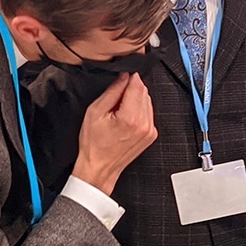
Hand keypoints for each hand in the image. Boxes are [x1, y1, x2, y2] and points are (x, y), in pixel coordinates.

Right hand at [71, 73, 157, 194]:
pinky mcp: (151, 135)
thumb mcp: (95, 112)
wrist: (100, 168)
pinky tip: (125, 119)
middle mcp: (144, 124)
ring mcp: (150, 131)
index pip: (137, 85)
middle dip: (131, 90)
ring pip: (148, 101)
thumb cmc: (94, 145)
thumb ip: (112, 91)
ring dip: (135, 100)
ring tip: (119, 112)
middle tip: (115, 101)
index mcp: (130, 118)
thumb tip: (124, 77)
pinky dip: (139, 111)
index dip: (129, 78)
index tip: (121, 78)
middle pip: (144, 92)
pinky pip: (149, 113)